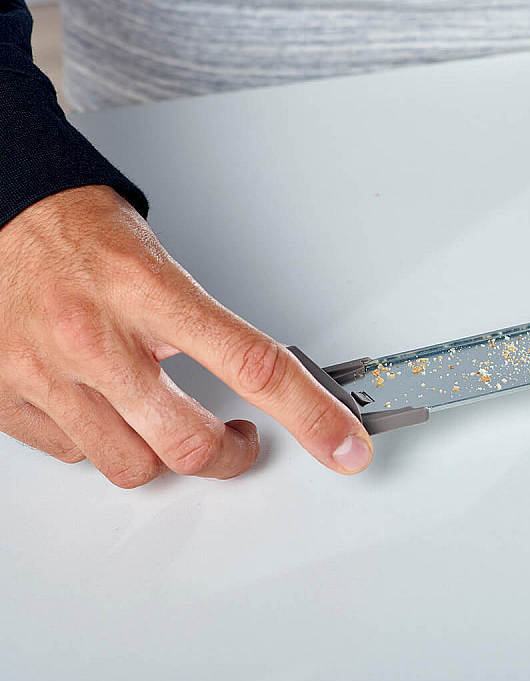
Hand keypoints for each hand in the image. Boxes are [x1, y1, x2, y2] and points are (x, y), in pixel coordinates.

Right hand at [0, 185, 372, 486]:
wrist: (2, 214)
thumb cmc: (83, 231)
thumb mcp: (159, 264)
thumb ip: (199, 328)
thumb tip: (251, 381)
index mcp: (149, 291)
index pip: (252, 364)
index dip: (309, 414)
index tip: (344, 445)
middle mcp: (97, 338)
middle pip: (190, 442)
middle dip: (232, 457)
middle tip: (244, 442)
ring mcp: (48, 374)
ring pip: (133, 465)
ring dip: (167, 457)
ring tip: (173, 426)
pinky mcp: (10, 400)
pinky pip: (77, 455)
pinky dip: (106, 444)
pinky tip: (112, 413)